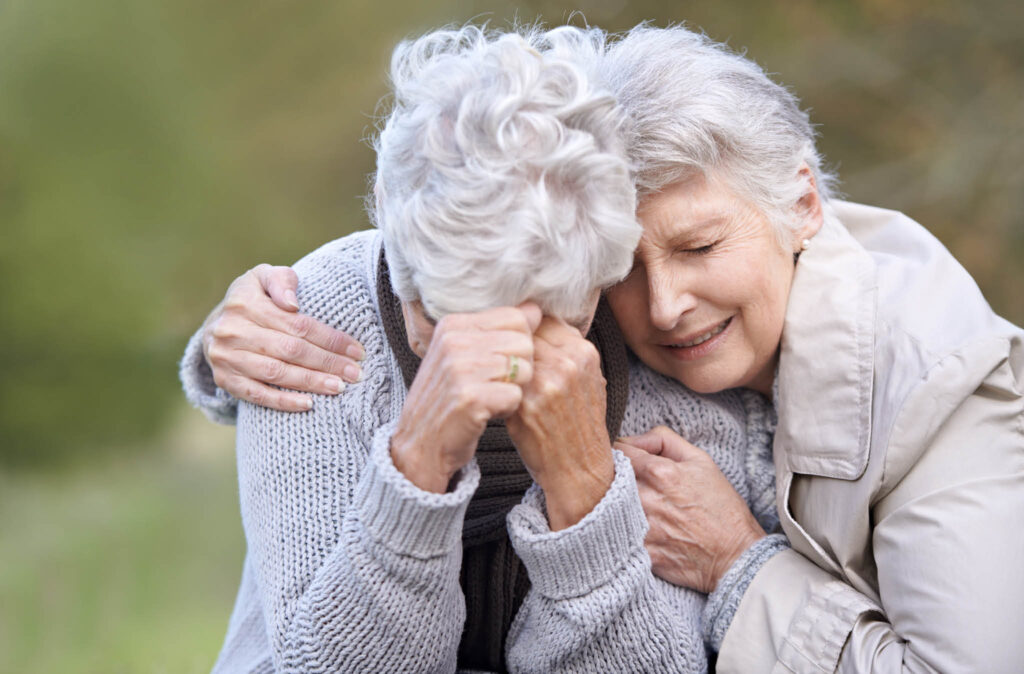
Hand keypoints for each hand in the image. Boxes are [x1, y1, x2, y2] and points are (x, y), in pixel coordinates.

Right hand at [202, 264, 365, 411]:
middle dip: (328, 363)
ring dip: (311, 382)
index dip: (330, 339)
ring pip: (276, 373)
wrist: (214, 325)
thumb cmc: (253, 298)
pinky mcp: (225, 379)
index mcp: (245, 302)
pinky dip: (283, 401)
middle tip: (355, 374)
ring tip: (339, 387)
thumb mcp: (264, 277)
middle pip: (290, 350)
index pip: (298, 324)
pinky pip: (257, 394)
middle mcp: (232, 330)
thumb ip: (282, 280)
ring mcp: (226, 357)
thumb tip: (292, 303)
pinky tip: (308, 404)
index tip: (356, 350)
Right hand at [391, 304, 541, 492]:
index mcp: (453, 325)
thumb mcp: (463, 355)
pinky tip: (487, 412)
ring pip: (523, 369)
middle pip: (524, 343)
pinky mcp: (470, 398)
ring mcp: (460, 369)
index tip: (497, 362)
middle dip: (519, 367)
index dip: (518, 344)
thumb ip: (496, 330)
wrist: (420, 444)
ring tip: (489, 398)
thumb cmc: (447, 399)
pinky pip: (516, 396)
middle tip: (495, 384)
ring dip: (514, 390)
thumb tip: (536, 309)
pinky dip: (508, 409)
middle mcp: (454, 342)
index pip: (516, 317)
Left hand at [506, 317, 614, 530]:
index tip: (513, 339)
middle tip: (495, 353)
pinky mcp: (527, 404)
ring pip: (510, 355)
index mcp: (584, 353)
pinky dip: (494, 383)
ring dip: (499, 362)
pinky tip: (492, 391)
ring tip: (492, 373)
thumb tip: (535, 321)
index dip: (526, 329)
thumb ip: (566, 352)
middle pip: (524, 334)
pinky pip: (502, 380)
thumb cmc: (579, 425)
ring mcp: (548, 383)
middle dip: (509, 344)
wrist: (580, 469)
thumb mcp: (588, 380)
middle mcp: (568, 363)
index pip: (544, 320)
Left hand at [616, 426, 764, 592]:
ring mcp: (643, 528)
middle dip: (613, 476)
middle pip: (608, 478)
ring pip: (608, 506)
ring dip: (614, 503)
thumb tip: (634, 438)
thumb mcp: (701, 460)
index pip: (618, 451)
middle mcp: (647, 499)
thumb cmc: (721, 507)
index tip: (625, 459)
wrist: (736, 555)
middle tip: (625, 482)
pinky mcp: (642, 553)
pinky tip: (632, 529)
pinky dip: (621, 530)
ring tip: (628, 505)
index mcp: (660, 473)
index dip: (620, 452)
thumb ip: (663, 439)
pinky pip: (618, 536)